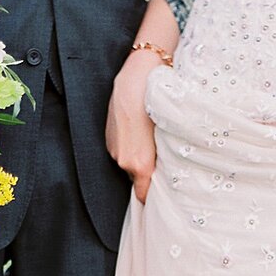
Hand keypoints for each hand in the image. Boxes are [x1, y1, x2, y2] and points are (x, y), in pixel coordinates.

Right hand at [106, 50, 160, 203]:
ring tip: (151, 140)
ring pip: (129, 163)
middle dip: (148, 173)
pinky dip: (130, 146)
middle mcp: (124, 161)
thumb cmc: (156, 105)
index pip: (143, 194)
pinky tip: (138, 131)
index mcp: (140, 164)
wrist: (135, 79)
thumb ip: (163, 156)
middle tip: (164, 161)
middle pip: (137, 178)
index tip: (163, 195)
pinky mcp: (108, 139)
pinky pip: (121, 151)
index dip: (152, 195)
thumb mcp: (166, 132)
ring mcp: (113, 150)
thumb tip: (166, 170)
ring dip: (139, 157)